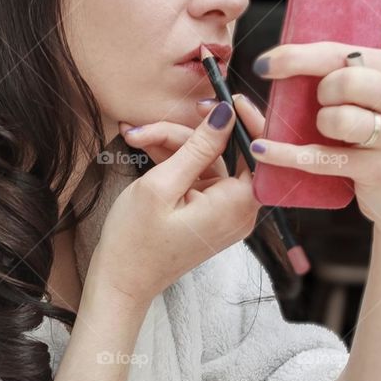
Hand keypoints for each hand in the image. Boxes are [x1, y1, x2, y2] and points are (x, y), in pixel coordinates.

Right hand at [89, 101, 261, 304]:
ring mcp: (224, 213)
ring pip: (208, 161)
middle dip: (187, 133)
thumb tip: (226, 114)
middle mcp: (239, 210)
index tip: (221, 98)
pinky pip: (199, 176)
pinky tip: (147, 149)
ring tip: (135, 138)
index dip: (244, 120)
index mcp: (236, 206)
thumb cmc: (135, 241)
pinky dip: (176, 162)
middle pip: (226, 152)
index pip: (260, 151)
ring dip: (173, 146)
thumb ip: (198, 148)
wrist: (121, 282)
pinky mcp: (209, 214)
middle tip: (151, 124)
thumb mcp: (161, 186)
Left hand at [249, 1, 380, 235]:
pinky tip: (264, 149)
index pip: (342, 51)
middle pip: (342, 79)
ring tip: (326, 133)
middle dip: (316, 91)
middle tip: (316, 105)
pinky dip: (289, 155)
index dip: (298, 55)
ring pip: (338, 117)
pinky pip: (326, 157)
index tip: (265, 63)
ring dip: (318, 126)